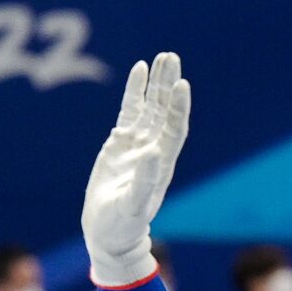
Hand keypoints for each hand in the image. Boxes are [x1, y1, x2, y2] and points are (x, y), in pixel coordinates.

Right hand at [82, 53, 189, 287]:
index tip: (181, 84)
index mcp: (161, 163)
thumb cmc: (123, 225)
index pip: (174, 128)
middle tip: (172, 56)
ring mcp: (137, 145)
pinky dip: (134, 92)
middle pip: (165, 111)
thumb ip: (144, 180)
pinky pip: (129, 112)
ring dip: (155, 84)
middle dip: (168, 85)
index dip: (178, 107)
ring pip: (150, 108)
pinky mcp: (120, 145)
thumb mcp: (133, 205)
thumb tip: (155, 151)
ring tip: (161, 57)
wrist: (109, 234)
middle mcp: (153, 150)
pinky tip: (138, 71)